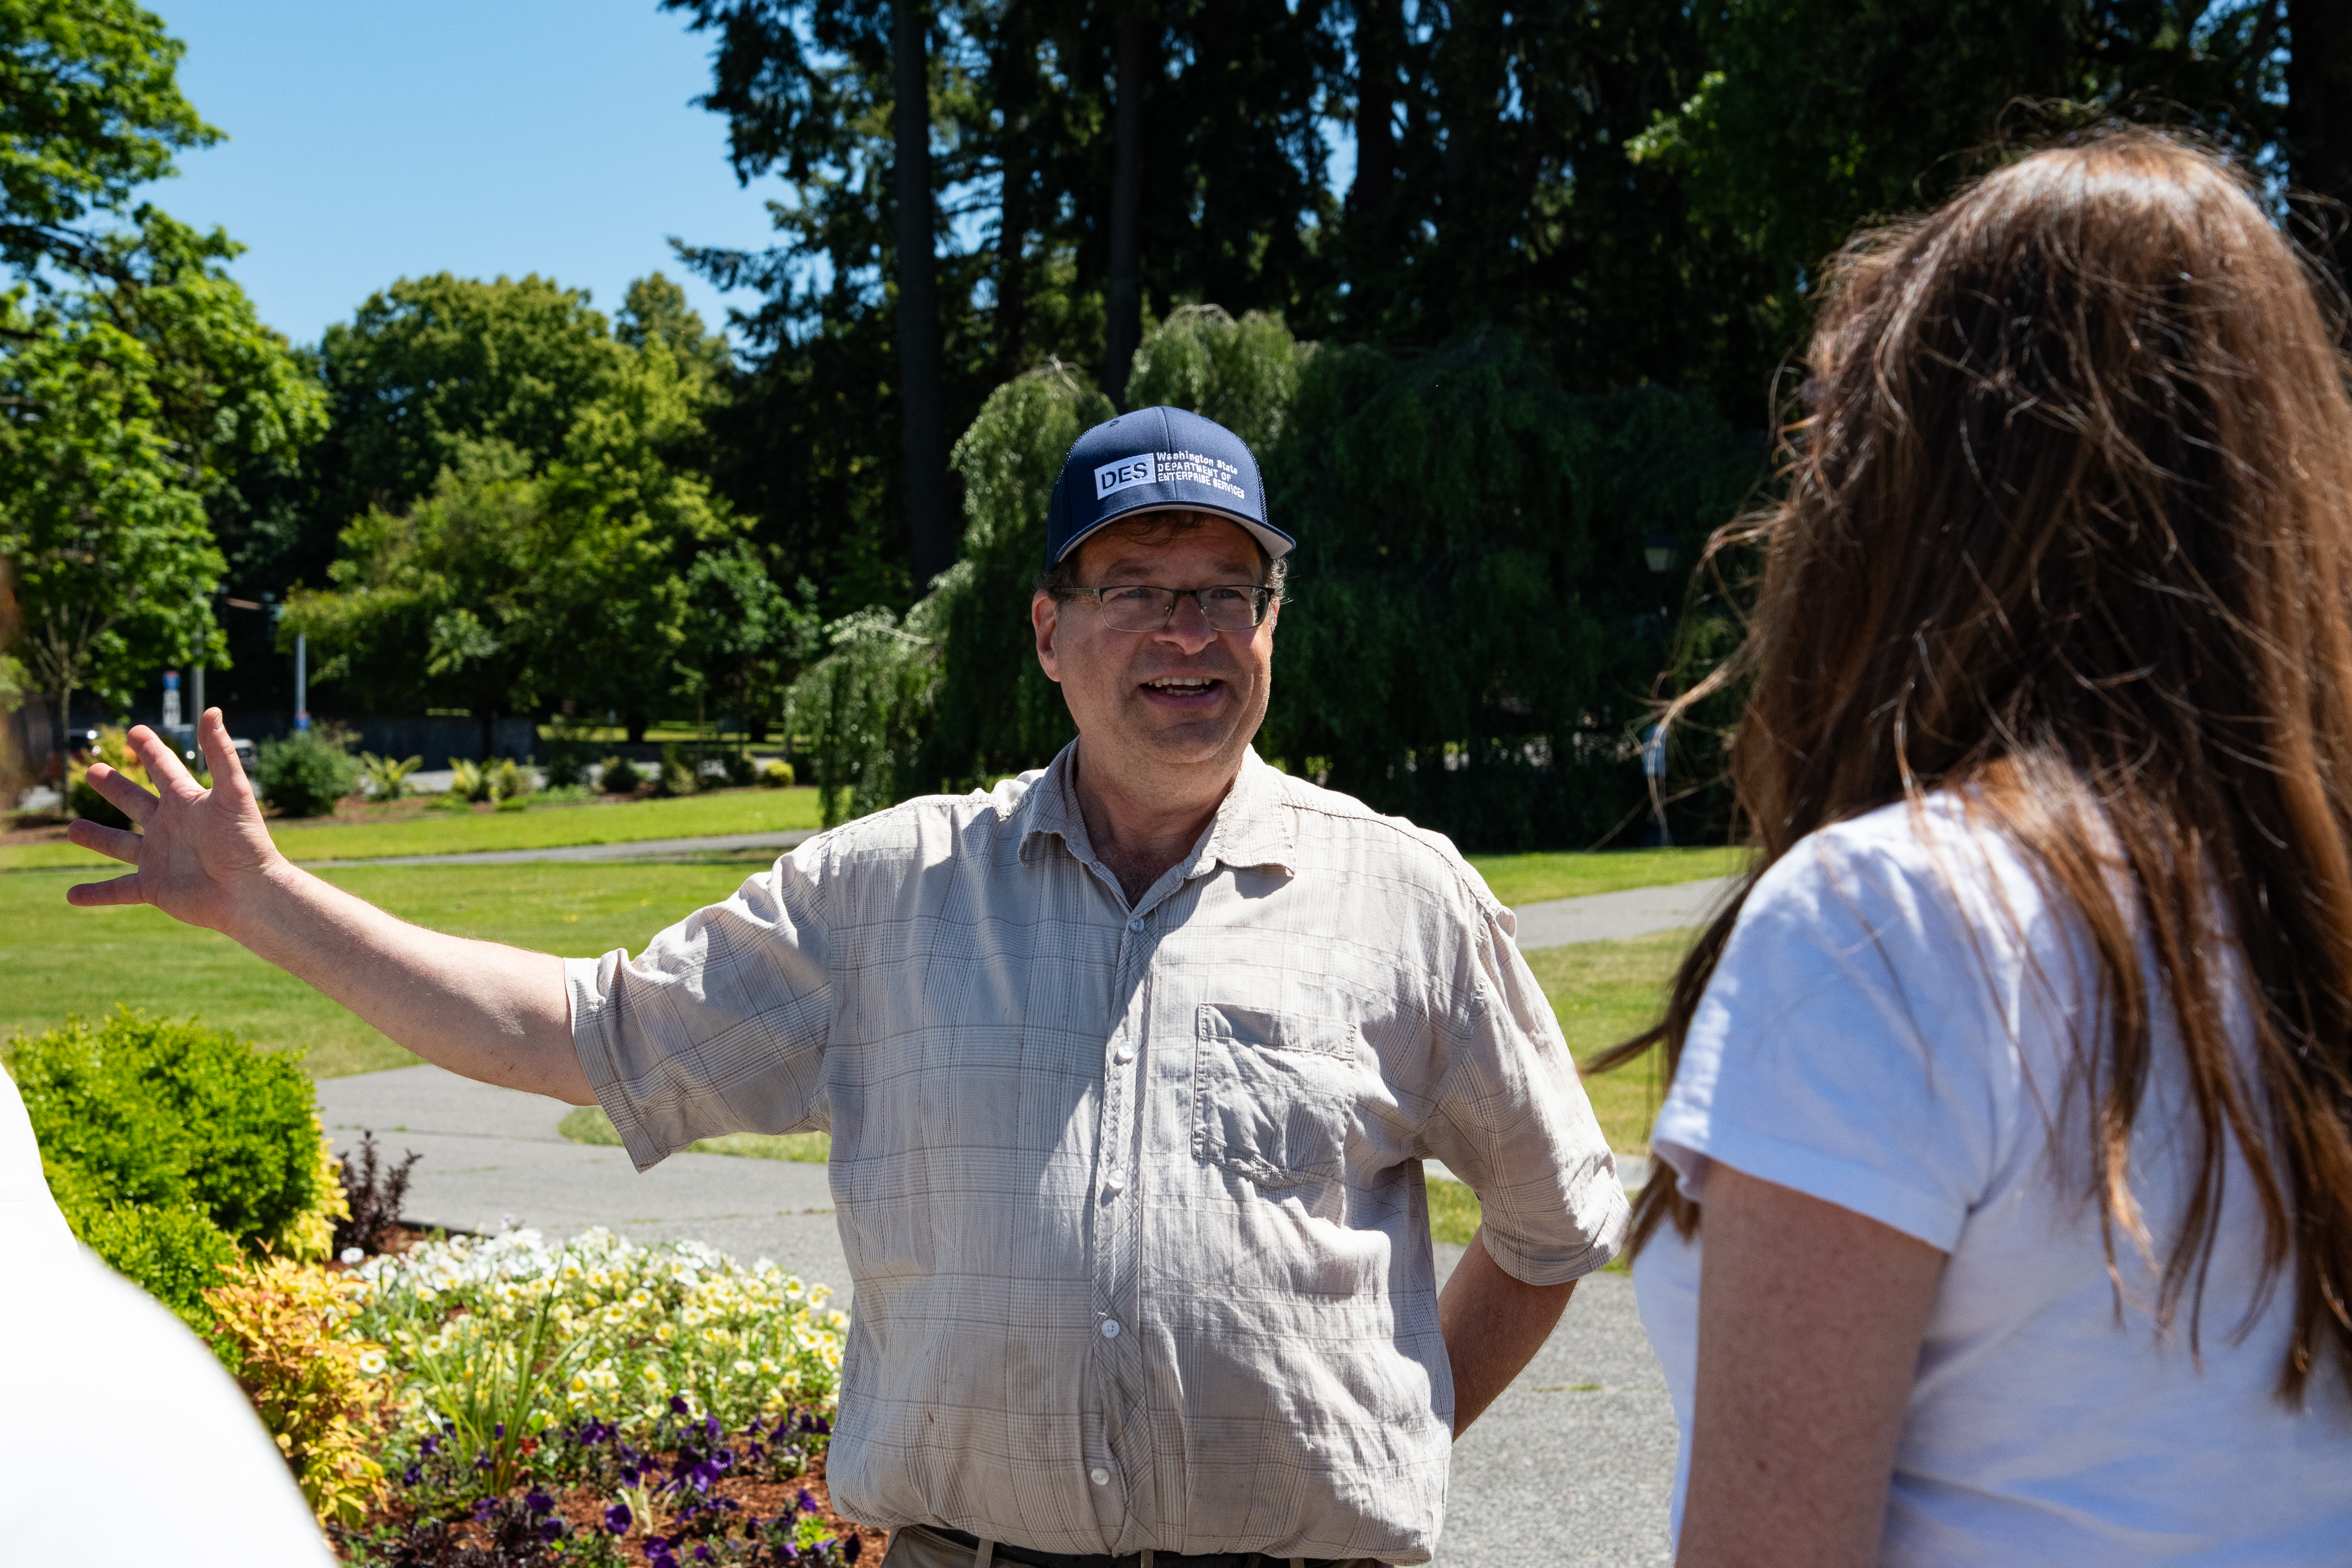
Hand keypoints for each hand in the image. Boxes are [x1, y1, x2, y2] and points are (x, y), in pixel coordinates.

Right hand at [65, 709, 285, 934]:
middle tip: (92, 770)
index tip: (136, 732)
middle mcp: (170, 827)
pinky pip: (117, 889)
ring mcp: (159, 857)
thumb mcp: (232, 792)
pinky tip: (72, 895)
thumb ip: (220, 753)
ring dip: (97, 838)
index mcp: (187, 802)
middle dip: (114, 786)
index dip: (150, 749)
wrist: (250, 891)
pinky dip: (96, 893)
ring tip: (72, 828)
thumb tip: (213, 710)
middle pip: (135, 801)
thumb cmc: (244, 841)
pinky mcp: (152, 887)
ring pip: (120, 845)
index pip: (164, 768)